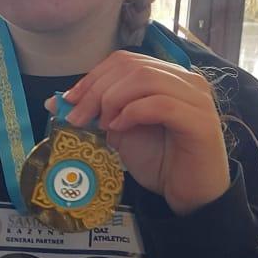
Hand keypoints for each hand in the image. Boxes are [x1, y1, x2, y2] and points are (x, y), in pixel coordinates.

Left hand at [45, 51, 230, 216]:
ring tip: (102, 125)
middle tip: (78, 118)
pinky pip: (162, 104)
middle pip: (132, 67)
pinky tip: (119, 129)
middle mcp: (186, 80)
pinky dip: (133, 113)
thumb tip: (56, 102)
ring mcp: (197, 98)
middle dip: (97, 90)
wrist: (190, 196)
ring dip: (113, 100)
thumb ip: (97, 113)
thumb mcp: (120, 133)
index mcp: (167, 77)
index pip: (125, 61)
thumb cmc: (160, 162)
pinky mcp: (201, 121)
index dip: (94, 77)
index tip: (70, 101)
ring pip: (145, 79)